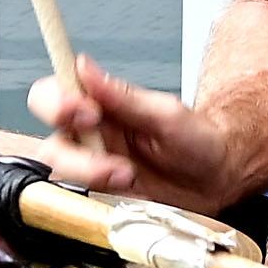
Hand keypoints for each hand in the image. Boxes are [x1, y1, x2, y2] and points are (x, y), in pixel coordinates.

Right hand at [26, 54, 233, 210]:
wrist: (218, 180)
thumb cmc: (197, 140)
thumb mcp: (166, 113)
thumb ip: (123, 95)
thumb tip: (85, 67)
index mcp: (99, 105)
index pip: (54, 94)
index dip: (57, 102)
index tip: (86, 111)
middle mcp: (89, 135)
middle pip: (49, 139)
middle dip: (73, 152)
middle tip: (110, 157)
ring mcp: (93, 167)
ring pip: (61, 173)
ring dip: (90, 175)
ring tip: (127, 175)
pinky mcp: (102, 195)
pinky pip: (81, 199)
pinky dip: (100, 197)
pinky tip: (127, 191)